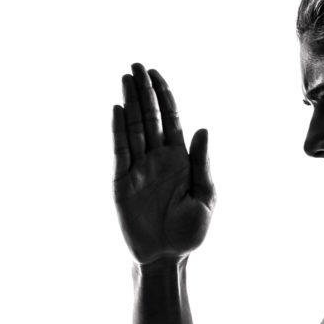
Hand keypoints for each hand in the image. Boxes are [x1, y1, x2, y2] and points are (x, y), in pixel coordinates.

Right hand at [112, 64, 213, 263]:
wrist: (167, 258)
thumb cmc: (190, 232)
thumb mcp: (205, 198)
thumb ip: (204, 164)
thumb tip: (203, 129)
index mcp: (179, 160)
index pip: (170, 119)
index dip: (164, 96)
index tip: (156, 74)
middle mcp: (157, 158)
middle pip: (149, 117)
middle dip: (143, 90)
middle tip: (136, 65)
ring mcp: (138, 168)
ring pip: (133, 128)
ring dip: (130, 102)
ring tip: (126, 77)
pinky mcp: (122, 181)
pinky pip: (120, 151)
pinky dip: (119, 130)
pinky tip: (118, 109)